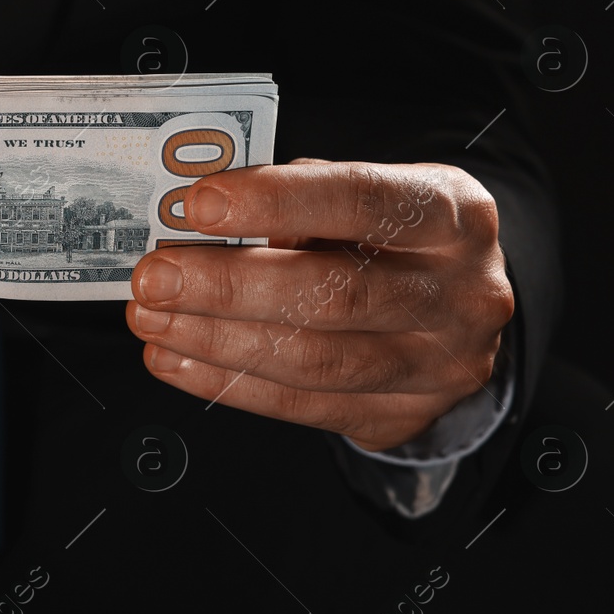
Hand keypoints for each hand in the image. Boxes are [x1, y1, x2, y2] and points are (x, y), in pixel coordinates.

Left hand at [126, 159, 513, 451]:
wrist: (456, 308)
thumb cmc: (391, 236)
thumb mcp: (365, 197)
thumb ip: (298, 204)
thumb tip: (199, 223)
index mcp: (455, 215)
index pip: (362, 201)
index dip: (277, 201)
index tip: (198, 204)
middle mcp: (461, 294)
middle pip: (335, 294)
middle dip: (228, 286)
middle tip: (155, 277)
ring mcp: (439, 365)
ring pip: (314, 362)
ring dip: (215, 341)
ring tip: (152, 320)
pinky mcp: (402, 417)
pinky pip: (302, 407)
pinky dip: (228, 384)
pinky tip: (176, 360)